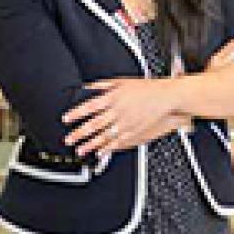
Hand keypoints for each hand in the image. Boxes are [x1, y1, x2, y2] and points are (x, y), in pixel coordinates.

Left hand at [62, 78, 177, 155]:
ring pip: (104, 136)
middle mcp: (118, 111)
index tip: (66, 119)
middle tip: (69, 139)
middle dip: (79, 133)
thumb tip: (88, 88)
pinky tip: (100, 152)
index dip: (76, 113)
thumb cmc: (147, 88)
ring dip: (90, 144)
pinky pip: (118, 143)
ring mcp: (126, 124)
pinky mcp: (134, 132)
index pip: (89, 106)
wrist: (167, 97)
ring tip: (80, 150)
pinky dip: (107, 148)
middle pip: (94, 124)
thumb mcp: (122, 81)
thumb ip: (103, 85)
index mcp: (113, 97)